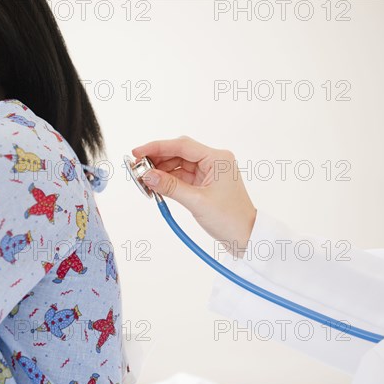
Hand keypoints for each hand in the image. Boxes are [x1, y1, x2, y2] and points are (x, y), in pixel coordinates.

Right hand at [131, 136, 256, 257]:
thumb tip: (147, 176)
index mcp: (217, 159)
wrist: (246, 237)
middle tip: (137, 169)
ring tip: (144, 180)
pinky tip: (155, 186)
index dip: (157, 147)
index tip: (137, 152)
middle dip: (157, 160)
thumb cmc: (230, 219)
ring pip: (177, 165)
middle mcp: (213, 161)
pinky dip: (168, 181)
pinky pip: (181, 177)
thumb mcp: (197, 202)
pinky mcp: (203, 183)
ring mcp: (208, 172)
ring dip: (160, 171)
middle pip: (178, 153)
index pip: (182, 146)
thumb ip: (170, 187)